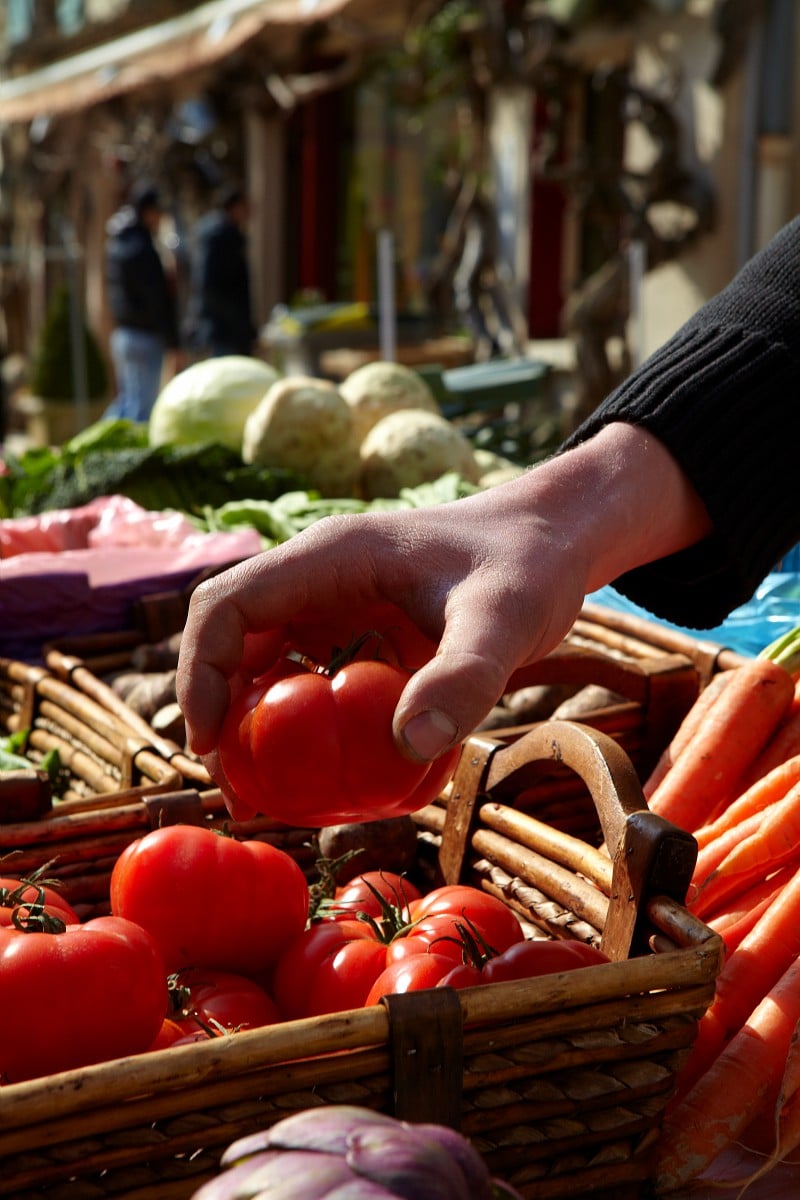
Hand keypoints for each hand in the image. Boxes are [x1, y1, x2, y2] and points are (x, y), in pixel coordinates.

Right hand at [176, 423, 710, 786]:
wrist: (556, 540)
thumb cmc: (530, 565)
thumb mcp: (507, 620)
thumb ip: (464, 677)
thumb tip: (408, 747)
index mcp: (330, 556)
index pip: (228, 606)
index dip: (203, 674)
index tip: (213, 744)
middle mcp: (320, 574)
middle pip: (234, 638)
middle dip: (220, 710)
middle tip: (238, 789)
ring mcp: (337, 600)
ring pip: (265, 659)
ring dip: (253, 720)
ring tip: (265, 791)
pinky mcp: (360, 626)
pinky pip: (308, 673)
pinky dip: (302, 720)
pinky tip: (327, 768)